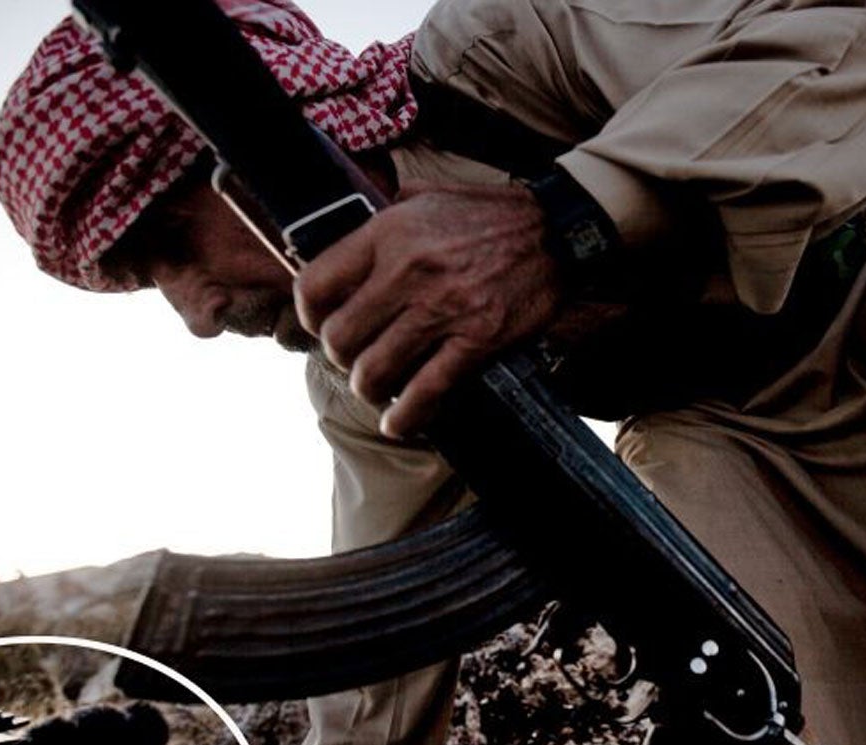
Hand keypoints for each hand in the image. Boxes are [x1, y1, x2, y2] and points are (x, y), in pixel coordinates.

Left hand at [294, 185, 562, 437]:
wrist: (556, 231)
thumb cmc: (489, 215)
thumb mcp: (425, 197)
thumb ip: (384, 218)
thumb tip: (351, 237)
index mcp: (386, 234)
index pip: (316, 285)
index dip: (309, 316)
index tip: (320, 327)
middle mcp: (406, 272)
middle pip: (340, 338)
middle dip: (341, 360)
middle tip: (355, 363)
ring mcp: (441, 310)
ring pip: (375, 371)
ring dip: (369, 391)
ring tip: (377, 393)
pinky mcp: (476, 341)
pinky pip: (426, 391)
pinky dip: (406, 418)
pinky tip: (398, 426)